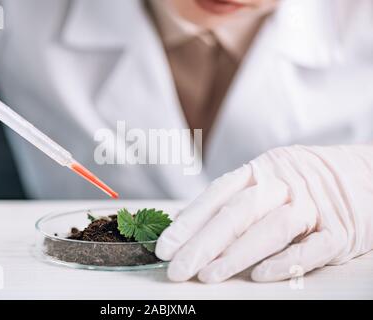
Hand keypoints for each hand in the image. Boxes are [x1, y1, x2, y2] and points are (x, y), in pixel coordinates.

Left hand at [156, 145, 372, 282]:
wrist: (366, 172)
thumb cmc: (305, 182)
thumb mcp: (268, 179)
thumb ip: (231, 200)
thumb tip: (185, 222)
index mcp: (262, 170)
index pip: (217, 196)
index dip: (189, 222)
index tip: (164, 247)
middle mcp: (284, 184)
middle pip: (238, 212)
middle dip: (204, 242)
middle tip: (177, 269)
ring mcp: (313, 206)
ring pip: (271, 228)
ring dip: (237, 254)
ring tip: (207, 275)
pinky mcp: (341, 230)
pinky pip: (312, 248)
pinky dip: (286, 262)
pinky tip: (260, 276)